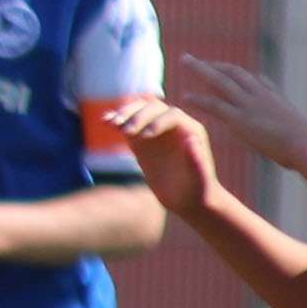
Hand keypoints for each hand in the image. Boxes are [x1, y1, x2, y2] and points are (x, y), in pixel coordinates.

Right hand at [104, 96, 220, 216]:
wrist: (187, 199)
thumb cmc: (198, 191)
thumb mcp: (200, 179)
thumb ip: (197, 160)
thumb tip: (191, 140)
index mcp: (191, 130)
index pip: (172, 115)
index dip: (157, 121)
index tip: (144, 136)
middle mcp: (174, 125)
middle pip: (153, 108)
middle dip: (138, 116)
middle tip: (125, 131)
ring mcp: (156, 130)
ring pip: (139, 111)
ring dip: (125, 114)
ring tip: (111, 123)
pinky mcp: (142, 140)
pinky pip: (129, 125)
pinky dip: (117, 121)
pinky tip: (106, 122)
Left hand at [178, 54, 306, 171]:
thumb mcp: (304, 129)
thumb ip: (296, 124)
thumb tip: (299, 123)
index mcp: (277, 99)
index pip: (256, 81)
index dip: (238, 75)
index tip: (224, 69)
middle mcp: (262, 96)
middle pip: (234, 73)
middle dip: (214, 65)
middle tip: (194, 58)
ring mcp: (250, 106)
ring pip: (220, 81)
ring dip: (201, 69)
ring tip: (184, 60)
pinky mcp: (241, 120)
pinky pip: (215, 105)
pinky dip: (199, 99)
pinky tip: (184, 97)